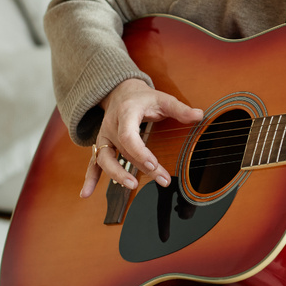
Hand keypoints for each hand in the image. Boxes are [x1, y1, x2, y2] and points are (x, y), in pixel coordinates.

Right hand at [81, 78, 202, 197]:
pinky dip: (90, 178)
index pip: (128, 136)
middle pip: (123, 151)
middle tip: (162, 180)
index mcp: (126, 114)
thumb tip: (199, 115)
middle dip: (141, 167)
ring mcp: (104, 137)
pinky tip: (86, 194)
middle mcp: (111, 126)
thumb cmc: (143, 97)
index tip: (154, 164)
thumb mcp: (162, 98)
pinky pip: (93, 163)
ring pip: (105, 159)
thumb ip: (180, 109)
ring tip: (131, 185)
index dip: (140, 152)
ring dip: (116, 174)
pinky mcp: (102, 145)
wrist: (120, 91)